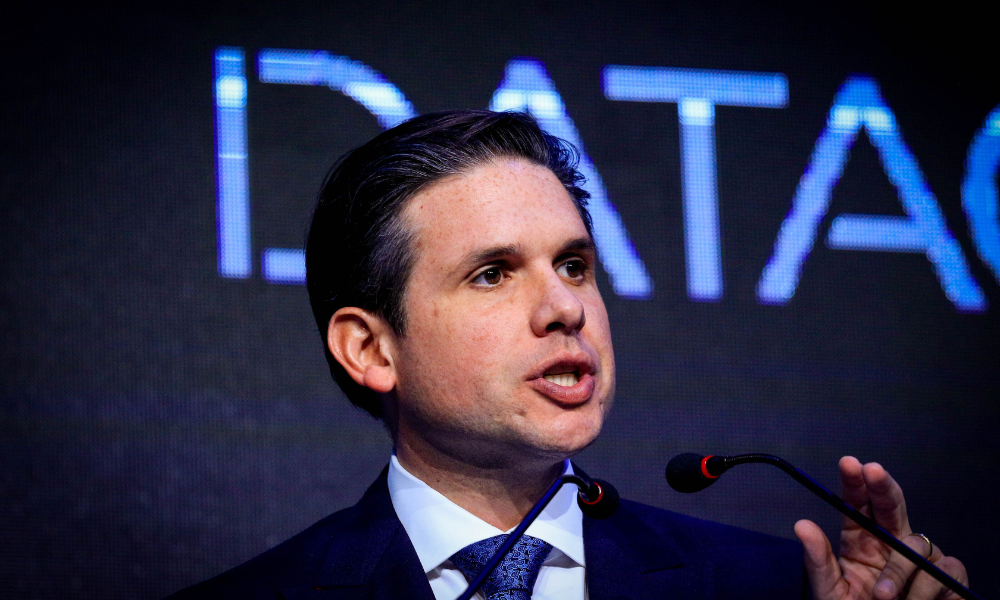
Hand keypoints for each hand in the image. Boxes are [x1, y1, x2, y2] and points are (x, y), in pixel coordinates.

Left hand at [794, 457, 968, 599]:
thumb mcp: (831, 590)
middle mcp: (890, 542)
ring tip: (881, 596)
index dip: (854, 482)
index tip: (849, 463)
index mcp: (860, 540)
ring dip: (898, 570)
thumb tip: (801, 525)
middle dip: (882, 485)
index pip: (857, 504)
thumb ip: (819, 561)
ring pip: (916, 543)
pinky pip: (943, 570)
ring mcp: (919, 559)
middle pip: (890, 504)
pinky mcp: (946, 579)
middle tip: (872, 471)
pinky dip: (926, 587)